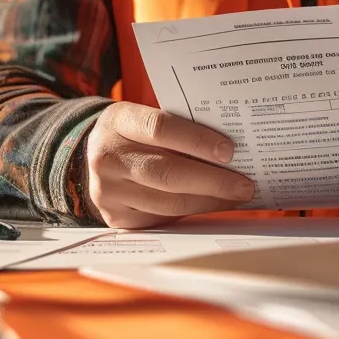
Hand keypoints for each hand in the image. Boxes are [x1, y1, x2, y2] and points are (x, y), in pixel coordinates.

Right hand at [85, 102, 254, 228]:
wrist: (93, 157)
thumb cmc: (134, 134)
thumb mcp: (145, 119)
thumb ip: (178, 130)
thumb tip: (229, 152)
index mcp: (119, 122)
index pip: (161, 129)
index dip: (198, 141)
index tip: (229, 152)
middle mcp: (109, 157)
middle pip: (167, 172)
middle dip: (213, 181)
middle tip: (244, 184)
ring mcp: (109, 191)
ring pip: (168, 202)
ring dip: (208, 201)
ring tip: (235, 197)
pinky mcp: (117, 217)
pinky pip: (162, 219)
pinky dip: (192, 213)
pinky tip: (212, 205)